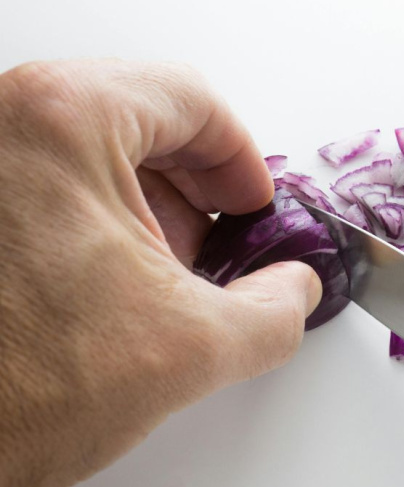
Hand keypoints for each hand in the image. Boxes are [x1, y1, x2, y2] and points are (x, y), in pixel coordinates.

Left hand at [0, 60, 321, 486]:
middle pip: (141, 121)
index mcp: (61, 119)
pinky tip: (107, 288)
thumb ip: (275, 310)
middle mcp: (4, 121)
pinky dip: (94, 224)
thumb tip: (292, 291)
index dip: (242, 161)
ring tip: (160, 281)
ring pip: (93, 153)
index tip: (252, 206)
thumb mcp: (187, 348)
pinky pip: (47, 184)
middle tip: (216, 247)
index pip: (191, 100)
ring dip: (146, 211)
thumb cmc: (7, 386)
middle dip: (195, 192)